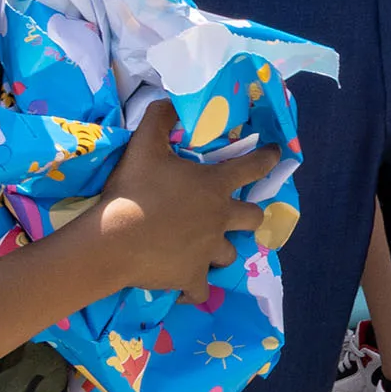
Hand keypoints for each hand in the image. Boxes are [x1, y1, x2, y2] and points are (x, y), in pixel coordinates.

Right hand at [92, 103, 264, 302]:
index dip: (268, 158)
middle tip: (236, 214)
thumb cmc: (134, 190)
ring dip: (221, 250)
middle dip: (249, 215)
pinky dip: (196, 288)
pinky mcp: (192, 278)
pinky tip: (188, 287)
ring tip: (207, 249)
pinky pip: (202, 290)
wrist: (114, 240)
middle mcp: (220, 218)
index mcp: (214, 185)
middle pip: (253, 218)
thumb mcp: (144, 144)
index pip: (253, 167)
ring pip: (229, 254)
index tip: (276, 154)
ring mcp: (208, 251)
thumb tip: (170, 101)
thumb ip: (160, 118)